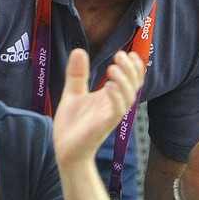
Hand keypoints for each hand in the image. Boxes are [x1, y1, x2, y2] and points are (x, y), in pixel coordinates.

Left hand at [52, 49, 143, 168]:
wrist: (65, 149)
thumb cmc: (72, 124)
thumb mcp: (73, 93)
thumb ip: (77, 74)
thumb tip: (79, 50)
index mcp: (109, 97)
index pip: (129, 80)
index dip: (133, 67)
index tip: (128, 53)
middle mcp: (113, 106)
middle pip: (133, 86)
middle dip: (130, 70)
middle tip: (120, 55)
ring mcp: (110, 116)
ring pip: (128, 98)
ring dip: (123, 81)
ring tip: (113, 68)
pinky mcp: (103, 126)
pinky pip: (116, 111)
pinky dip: (116, 98)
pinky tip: (108, 86)